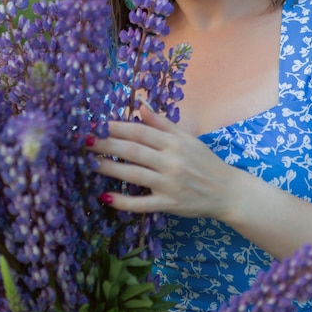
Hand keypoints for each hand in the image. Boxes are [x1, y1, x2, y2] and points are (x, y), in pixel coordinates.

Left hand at [89, 105, 233, 217]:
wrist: (228, 191)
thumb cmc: (205, 162)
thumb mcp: (187, 139)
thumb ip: (163, 124)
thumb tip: (141, 107)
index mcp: (174, 143)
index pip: (140, 132)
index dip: (116, 127)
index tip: (96, 124)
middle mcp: (171, 161)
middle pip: (133, 151)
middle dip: (106, 144)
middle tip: (83, 140)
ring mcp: (169, 184)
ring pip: (134, 174)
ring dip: (109, 169)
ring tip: (89, 163)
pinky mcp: (169, 204)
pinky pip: (142, 204)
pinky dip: (123, 202)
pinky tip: (105, 197)